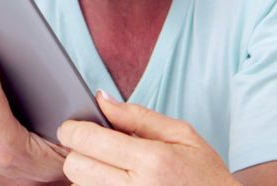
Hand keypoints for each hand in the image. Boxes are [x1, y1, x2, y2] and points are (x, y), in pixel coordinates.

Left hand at [58, 92, 236, 185]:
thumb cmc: (204, 174)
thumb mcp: (181, 135)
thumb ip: (138, 116)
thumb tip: (101, 99)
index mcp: (151, 160)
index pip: (88, 140)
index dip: (72, 129)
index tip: (73, 126)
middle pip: (75, 166)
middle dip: (79, 152)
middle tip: (96, 148)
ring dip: (88, 175)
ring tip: (113, 169)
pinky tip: (116, 181)